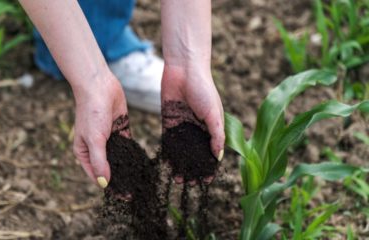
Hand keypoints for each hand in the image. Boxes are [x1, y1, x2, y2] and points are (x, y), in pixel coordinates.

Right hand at [72, 73, 129, 187]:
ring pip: (120, 157)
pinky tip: (142, 164)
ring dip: (128, 167)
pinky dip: (133, 154)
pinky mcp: (121, 129)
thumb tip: (104, 183)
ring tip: (140, 181)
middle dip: (121, 179)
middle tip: (136, 192)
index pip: (97, 175)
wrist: (99, 86)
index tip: (123, 197)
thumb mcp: (95, 139)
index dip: (109, 186)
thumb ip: (100, 161)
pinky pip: (128, 145)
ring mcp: (109, 139)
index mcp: (85, 153)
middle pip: (109, 168)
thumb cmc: (91, 112)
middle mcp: (97, 148)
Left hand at [161, 64, 224, 183]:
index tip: (206, 180)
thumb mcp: (214, 113)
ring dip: (181, 164)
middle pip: (196, 153)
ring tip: (177, 179)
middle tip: (189, 183)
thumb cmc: (204, 89)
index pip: (212, 151)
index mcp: (212, 126)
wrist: (184, 69)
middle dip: (193, 168)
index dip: (210, 166)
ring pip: (182, 150)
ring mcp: (183, 125)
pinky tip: (167, 165)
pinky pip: (169, 140)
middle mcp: (198, 128)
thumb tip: (218, 157)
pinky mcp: (169, 121)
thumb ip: (216, 135)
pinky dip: (169, 153)